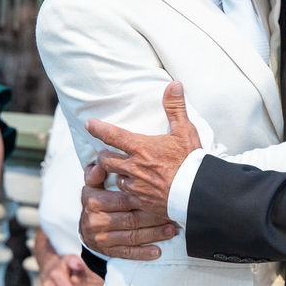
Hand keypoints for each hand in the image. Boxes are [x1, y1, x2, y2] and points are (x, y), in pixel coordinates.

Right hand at [79, 172, 176, 260]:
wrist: (86, 225)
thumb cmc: (97, 199)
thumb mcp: (93, 184)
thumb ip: (97, 173)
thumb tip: (101, 161)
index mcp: (94, 201)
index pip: (124, 200)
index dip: (144, 199)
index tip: (162, 197)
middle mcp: (96, 221)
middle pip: (131, 219)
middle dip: (154, 218)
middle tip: (173, 215)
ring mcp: (101, 238)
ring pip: (132, 236)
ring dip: (154, 234)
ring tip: (171, 230)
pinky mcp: (107, 251)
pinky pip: (127, 253)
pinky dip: (143, 253)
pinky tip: (158, 251)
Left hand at [85, 81, 202, 216]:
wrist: (197, 192)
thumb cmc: (190, 161)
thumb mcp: (185, 131)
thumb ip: (175, 107)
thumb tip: (174, 84)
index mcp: (141, 147)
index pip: (112, 135)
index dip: (97, 129)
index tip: (88, 125)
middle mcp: (133, 167)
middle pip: (106, 160)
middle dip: (104, 156)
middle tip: (106, 153)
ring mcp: (135, 186)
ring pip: (116, 179)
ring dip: (117, 174)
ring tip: (122, 172)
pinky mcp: (140, 201)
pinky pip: (126, 195)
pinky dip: (128, 191)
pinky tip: (134, 190)